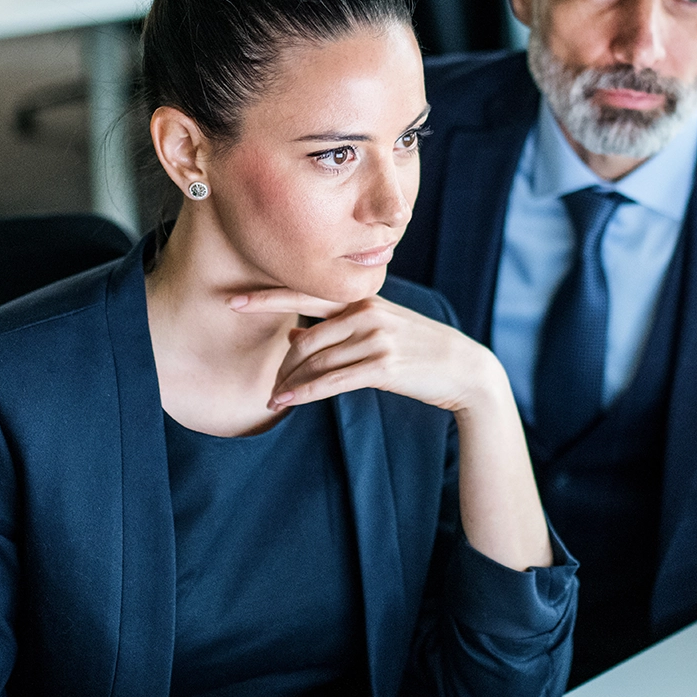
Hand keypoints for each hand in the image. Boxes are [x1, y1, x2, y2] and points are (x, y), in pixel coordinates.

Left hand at [228, 291, 508, 413]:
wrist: (463, 368)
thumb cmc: (419, 348)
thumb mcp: (380, 328)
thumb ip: (336, 328)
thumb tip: (294, 335)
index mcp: (362, 299)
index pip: (304, 294)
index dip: (266, 298)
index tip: (232, 300)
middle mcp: (366, 313)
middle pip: (305, 338)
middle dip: (282, 365)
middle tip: (268, 386)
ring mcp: (376, 338)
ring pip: (316, 361)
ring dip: (290, 384)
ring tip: (273, 399)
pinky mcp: (383, 365)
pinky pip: (332, 381)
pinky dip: (305, 393)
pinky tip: (286, 402)